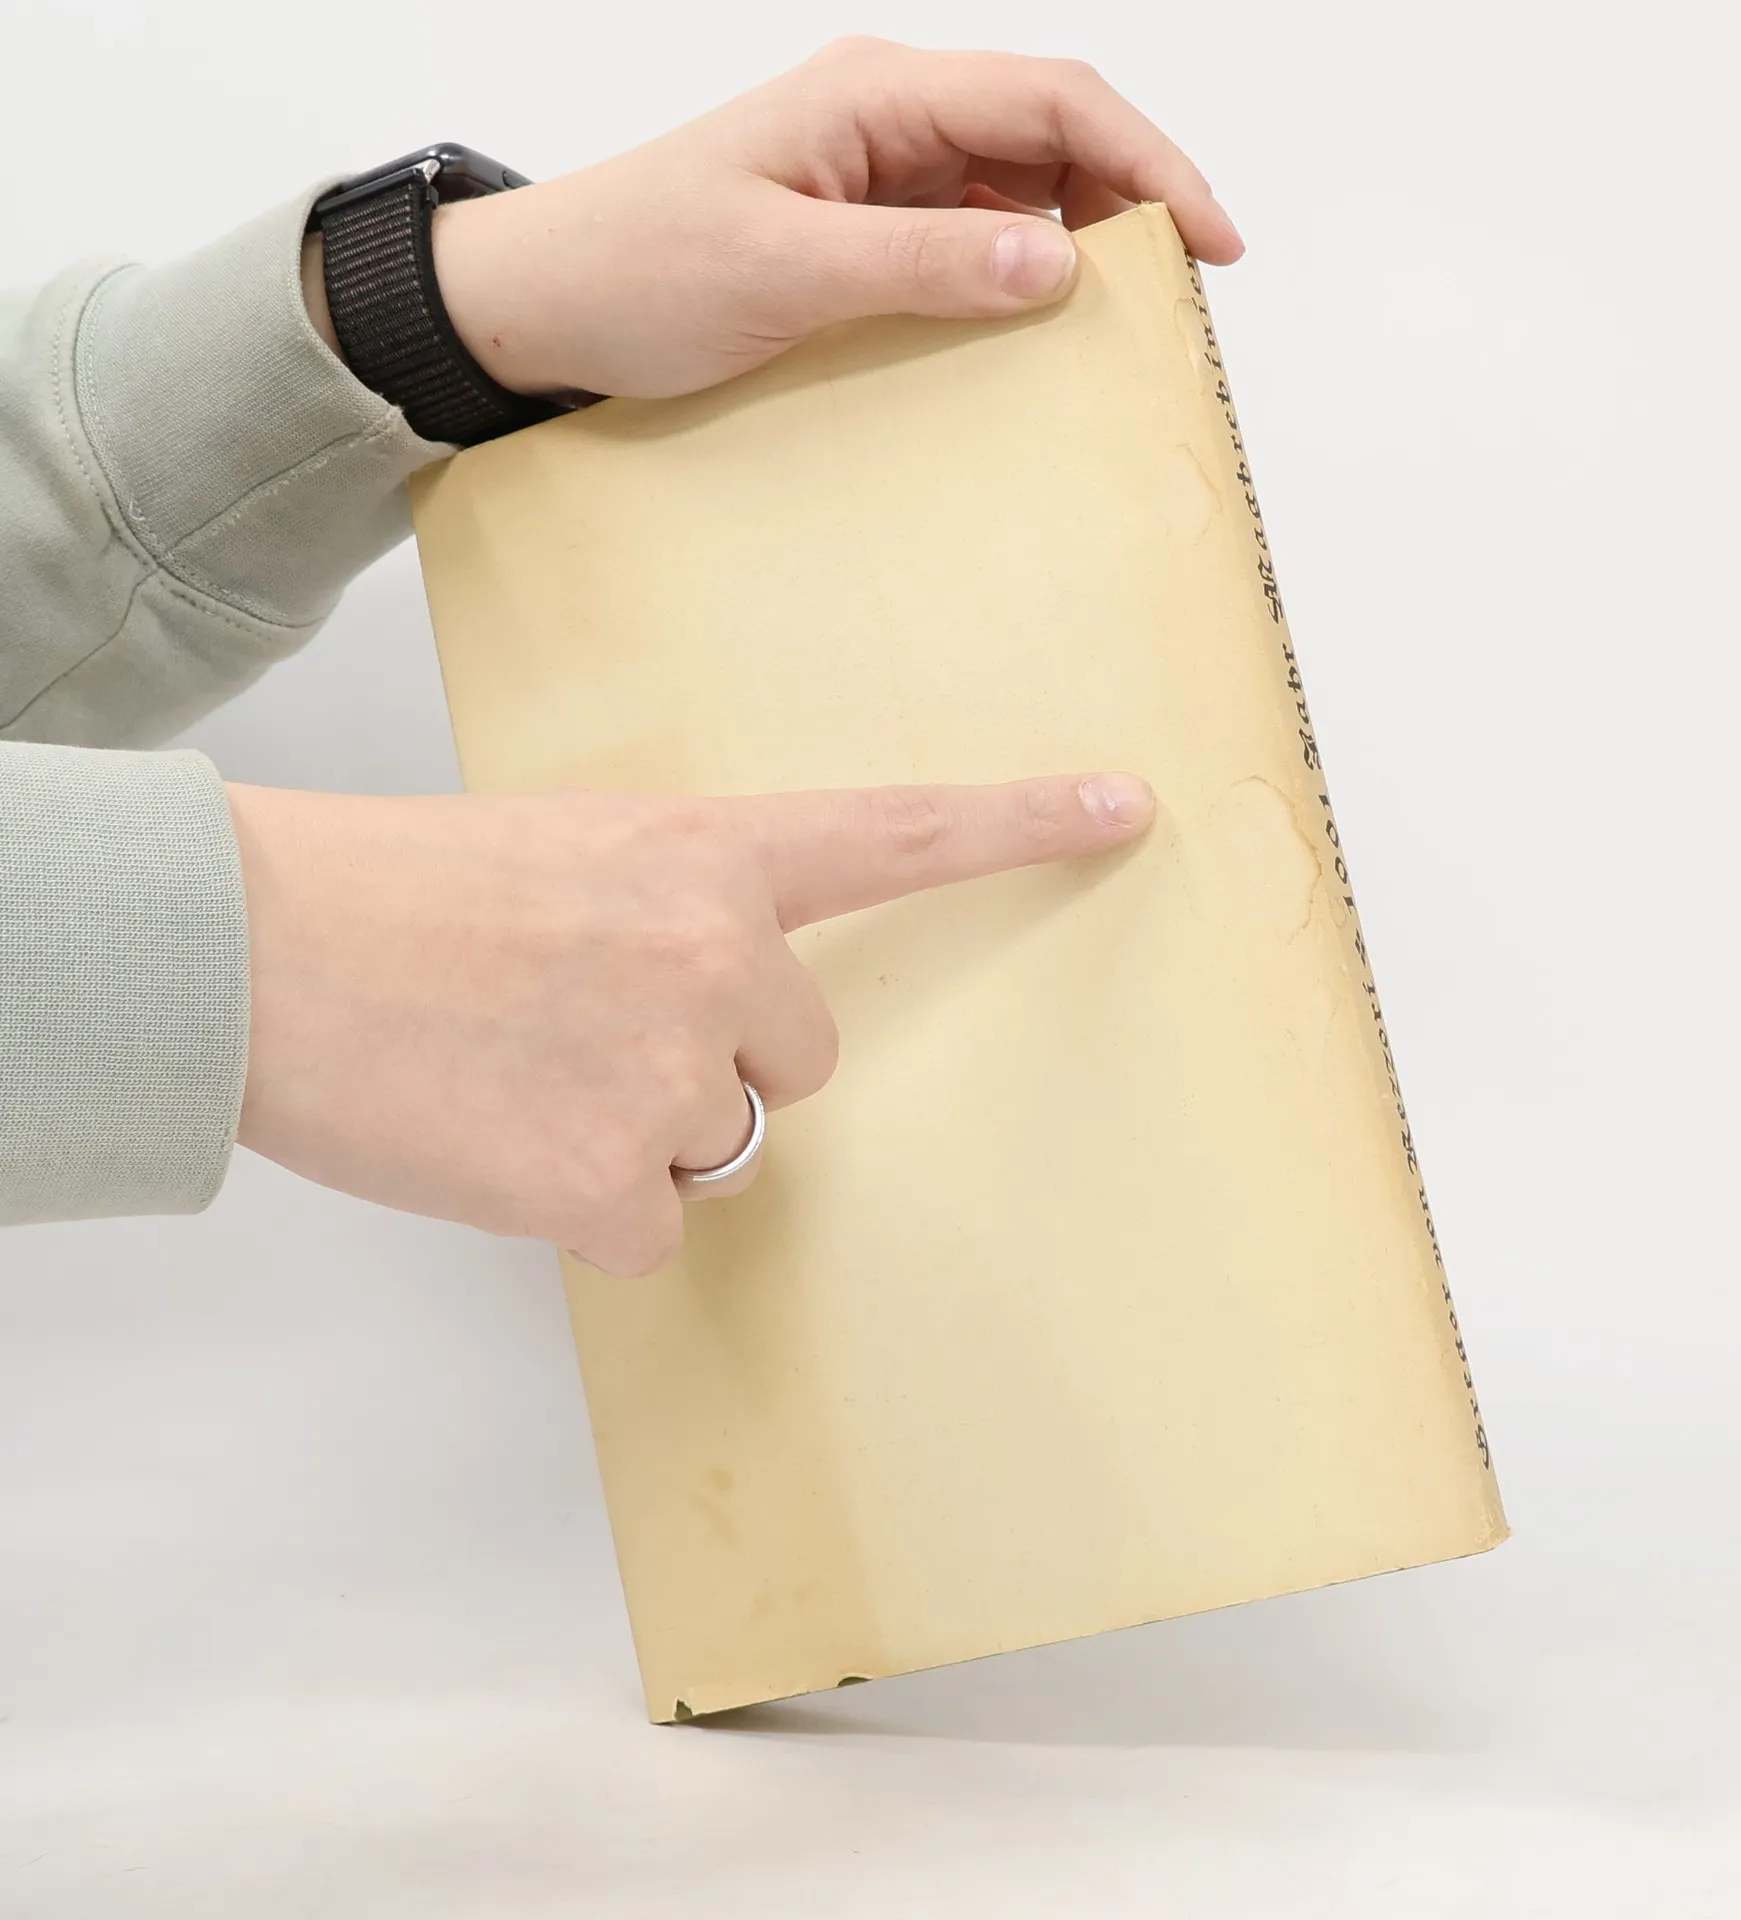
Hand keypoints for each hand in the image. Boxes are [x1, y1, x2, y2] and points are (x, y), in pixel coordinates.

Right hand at [228, 772, 1153, 1275]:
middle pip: (794, 1061)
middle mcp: (717, 958)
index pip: (894, 835)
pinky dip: (586, 1210)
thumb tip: (712, 1012)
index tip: (1123, 809)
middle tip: (581, 1031)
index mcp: (707, 856)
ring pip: (712, 1148)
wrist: (257, 952)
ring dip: (634, 1136)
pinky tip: (501, 1146)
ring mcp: (671, 1074)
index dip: (1019, 824)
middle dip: (713, 1064)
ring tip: (519, 1077)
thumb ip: (673, 914)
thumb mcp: (566, 855)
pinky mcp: (609, 1184)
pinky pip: (650, 1229)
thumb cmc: (394, 892)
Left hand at [419, 38, 1242, 400]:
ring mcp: (876, 175)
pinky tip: (1033, 339)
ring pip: (1019, 194)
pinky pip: (969, 244)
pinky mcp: (861, 232)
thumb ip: (925, 261)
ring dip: (1079, 249)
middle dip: (1131, 207)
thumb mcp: (786, 271)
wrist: (541, 306)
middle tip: (1176, 302)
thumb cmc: (636, 269)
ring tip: (1118, 328)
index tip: (1211, 243)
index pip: (1055, 105)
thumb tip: (1059, 262)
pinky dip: (1017, 283)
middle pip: (1054, 139)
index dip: (1152, 164)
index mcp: (876, 96)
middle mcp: (887, 119)